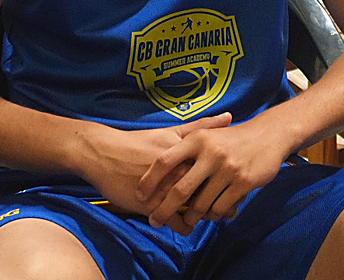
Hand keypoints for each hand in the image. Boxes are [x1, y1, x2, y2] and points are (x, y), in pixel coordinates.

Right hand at [78, 113, 232, 230]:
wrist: (104, 153)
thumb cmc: (140, 141)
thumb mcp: (171, 130)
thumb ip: (202, 125)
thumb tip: (229, 116)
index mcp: (186, 153)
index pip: (215, 169)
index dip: (229, 180)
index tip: (239, 186)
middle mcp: (177, 170)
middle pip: (207, 190)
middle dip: (222, 201)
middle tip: (232, 210)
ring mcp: (163, 188)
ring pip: (191, 208)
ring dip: (204, 216)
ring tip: (213, 219)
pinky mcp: (149, 203)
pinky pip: (171, 220)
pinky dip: (182, 226)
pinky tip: (187, 227)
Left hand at [137, 112, 290, 231]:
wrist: (269, 135)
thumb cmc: (232, 138)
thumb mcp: (207, 134)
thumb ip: (184, 147)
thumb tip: (155, 167)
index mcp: (198, 139)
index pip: (165, 161)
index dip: (149, 180)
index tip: (140, 195)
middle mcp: (211, 153)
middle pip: (180, 189)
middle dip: (164, 209)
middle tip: (154, 220)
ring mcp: (228, 168)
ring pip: (201, 203)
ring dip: (191, 217)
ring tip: (186, 221)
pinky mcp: (243, 182)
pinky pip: (220, 207)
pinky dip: (213, 215)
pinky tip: (211, 215)